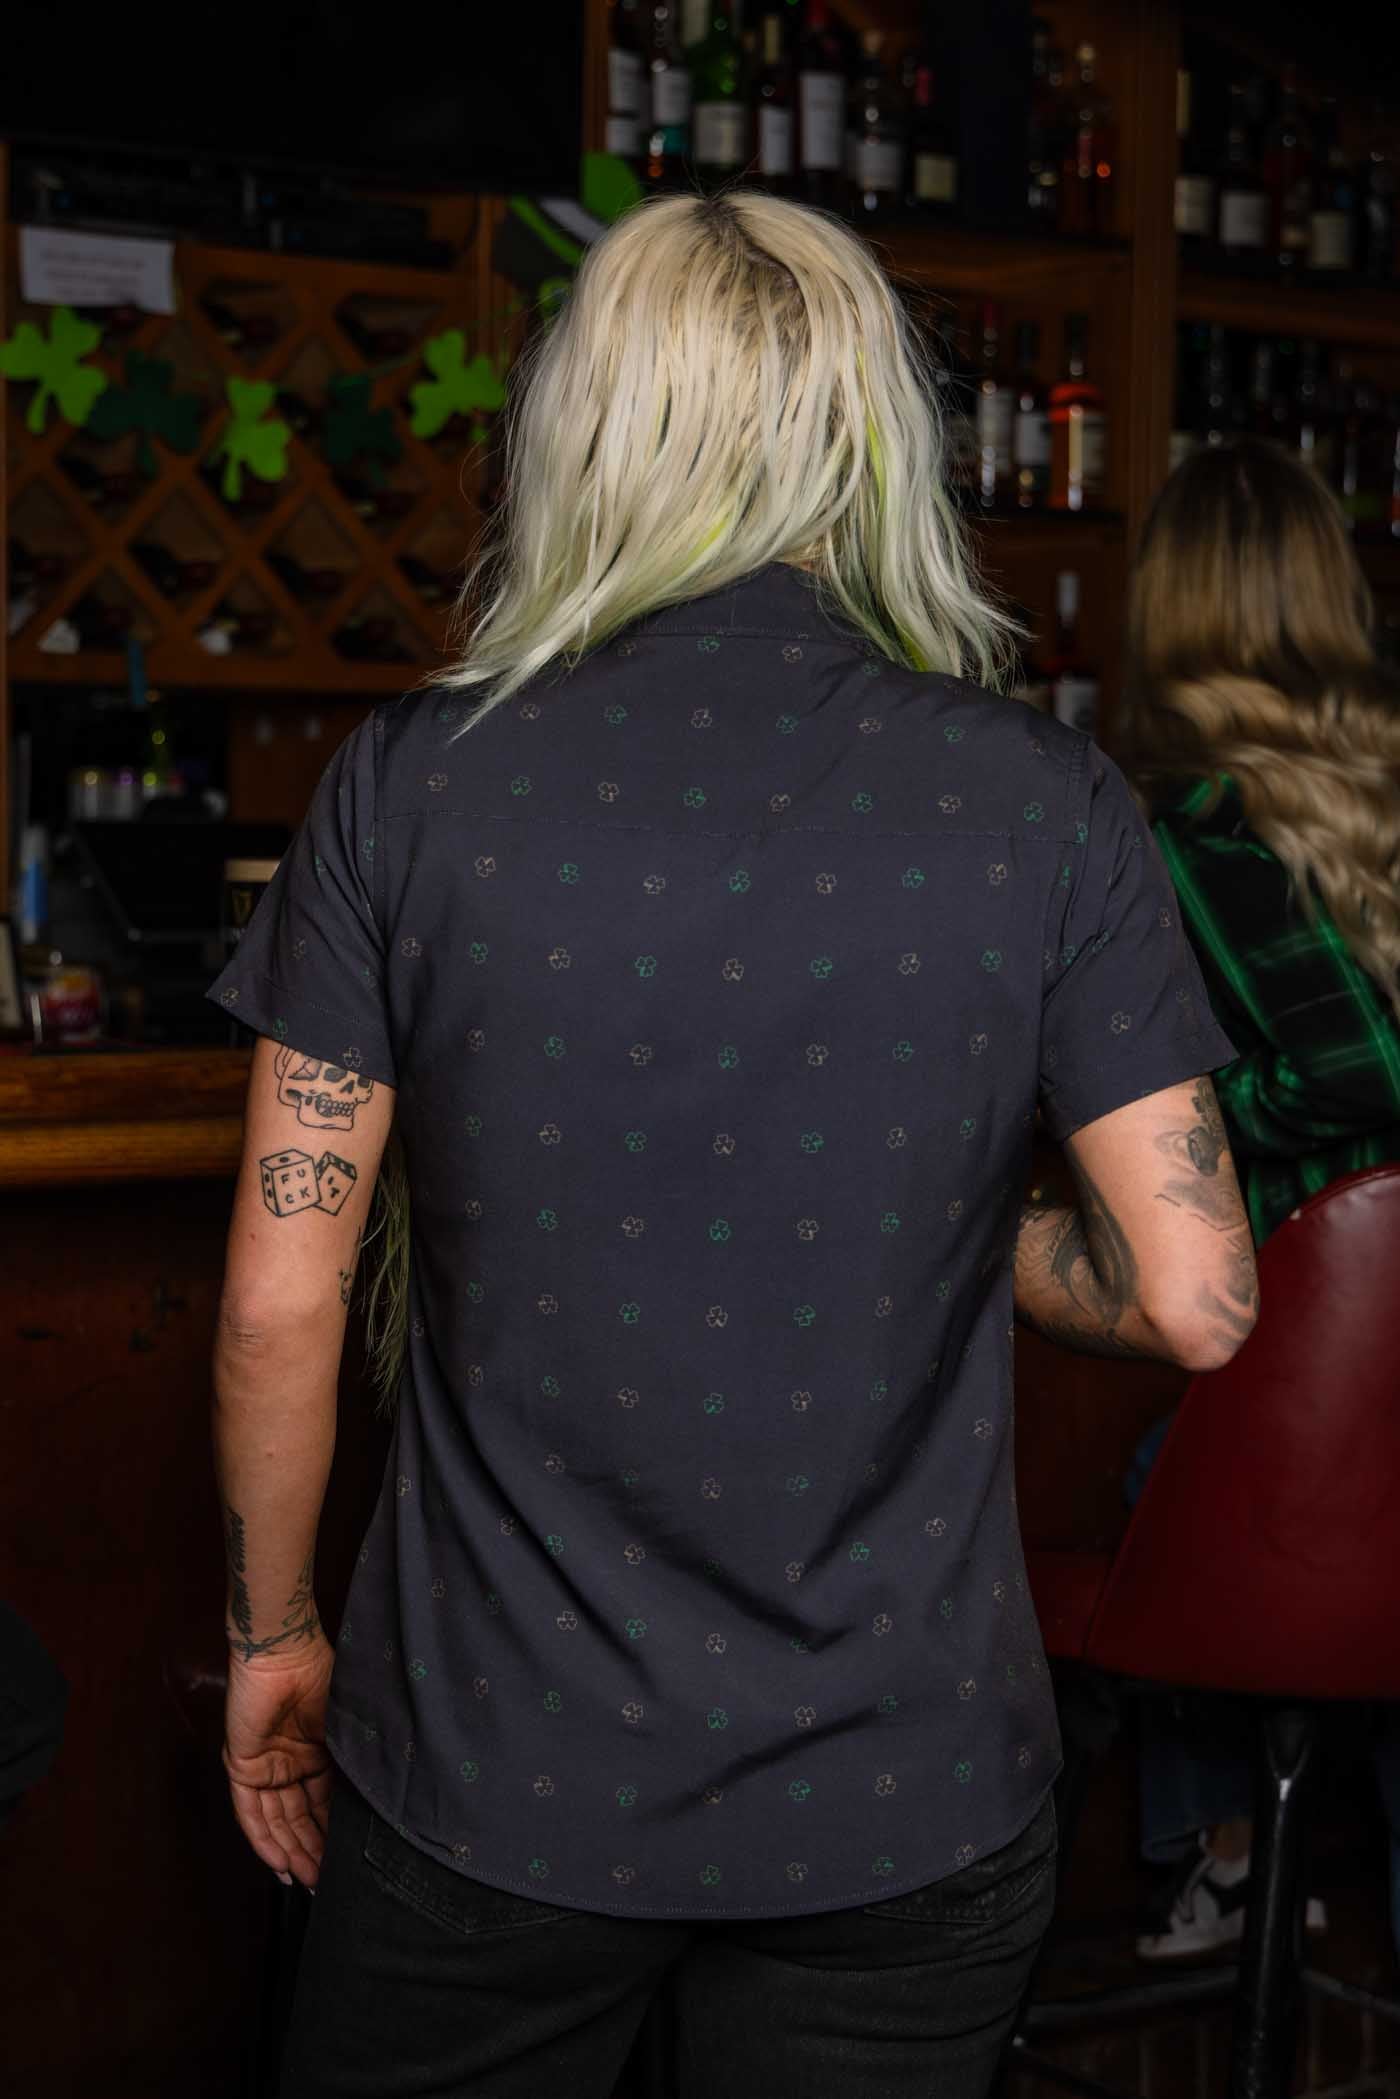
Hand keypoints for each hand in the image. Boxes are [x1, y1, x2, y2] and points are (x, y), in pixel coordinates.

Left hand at [223, 1633, 334, 1888]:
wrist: (282, 1653)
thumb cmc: (319, 1676)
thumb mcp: (345, 1723)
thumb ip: (352, 1758)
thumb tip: (375, 1798)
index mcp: (318, 1752)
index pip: (325, 1802)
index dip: (334, 1832)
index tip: (349, 1862)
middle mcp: (291, 1764)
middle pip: (301, 1818)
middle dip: (314, 1852)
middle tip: (328, 1885)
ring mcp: (267, 1767)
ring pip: (278, 1821)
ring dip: (293, 1852)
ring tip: (310, 1883)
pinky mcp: (243, 1767)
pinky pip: (252, 1813)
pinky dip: (265, 1840)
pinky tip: (281, 1865)